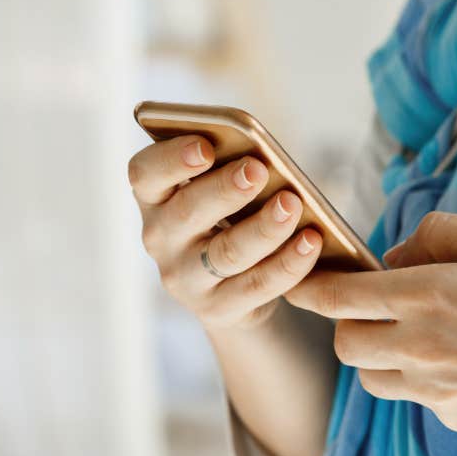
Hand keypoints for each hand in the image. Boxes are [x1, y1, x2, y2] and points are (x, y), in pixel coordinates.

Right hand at [127, 134, 324, 330]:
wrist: (235, 288)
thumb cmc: (230, 217)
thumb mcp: (220, 190)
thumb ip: (231, 169)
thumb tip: (264, 157)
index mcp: (156, 197)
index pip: (145, 173)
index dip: (171, 158)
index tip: (205, 146)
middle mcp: (161, 238)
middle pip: (187, 212)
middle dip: (225, 189)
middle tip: (258, 170)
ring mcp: (186, 278)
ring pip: (226, 253)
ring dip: (263, 228)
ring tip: (292, 204)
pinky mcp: (218, 308)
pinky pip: (256, 285)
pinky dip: (287, 263)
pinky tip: (311, 241)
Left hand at [283, 211, 456, 433]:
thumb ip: (440, 233)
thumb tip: (396, 253)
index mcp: (432, 295)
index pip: (339, 297)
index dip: (311, 287)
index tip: (305, 279)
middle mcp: (424, 348)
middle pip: (345, 344)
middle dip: (348, 321)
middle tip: (378, 301)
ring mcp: (439, 391)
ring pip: (372, 377)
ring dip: (378, 351)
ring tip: (417, 329)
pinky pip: (415, 397)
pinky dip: (420, 376)